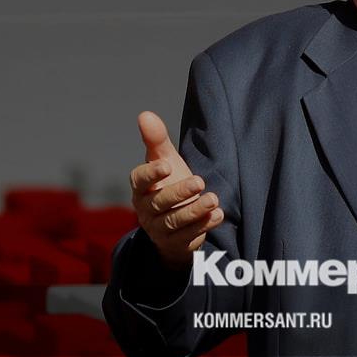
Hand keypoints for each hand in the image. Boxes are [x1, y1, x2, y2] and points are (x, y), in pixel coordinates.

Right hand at [129, 111, 223, 270]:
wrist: (176, 220)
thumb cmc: (169, 183)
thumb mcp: (165, 160)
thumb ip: (156, 140)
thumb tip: (144, 114)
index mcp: (141, 188)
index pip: (139, 180)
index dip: (151, 173)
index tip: (166, 165)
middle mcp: (146, 209)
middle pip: (159, 202)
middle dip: (179, 192)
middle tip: (200, 181)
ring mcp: (159, 228)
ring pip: (174, 221)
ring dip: (194, 210)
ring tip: (214, 200)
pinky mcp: (175, 243)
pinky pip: (187, 237)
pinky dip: (203, 226)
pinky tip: (218, 215)